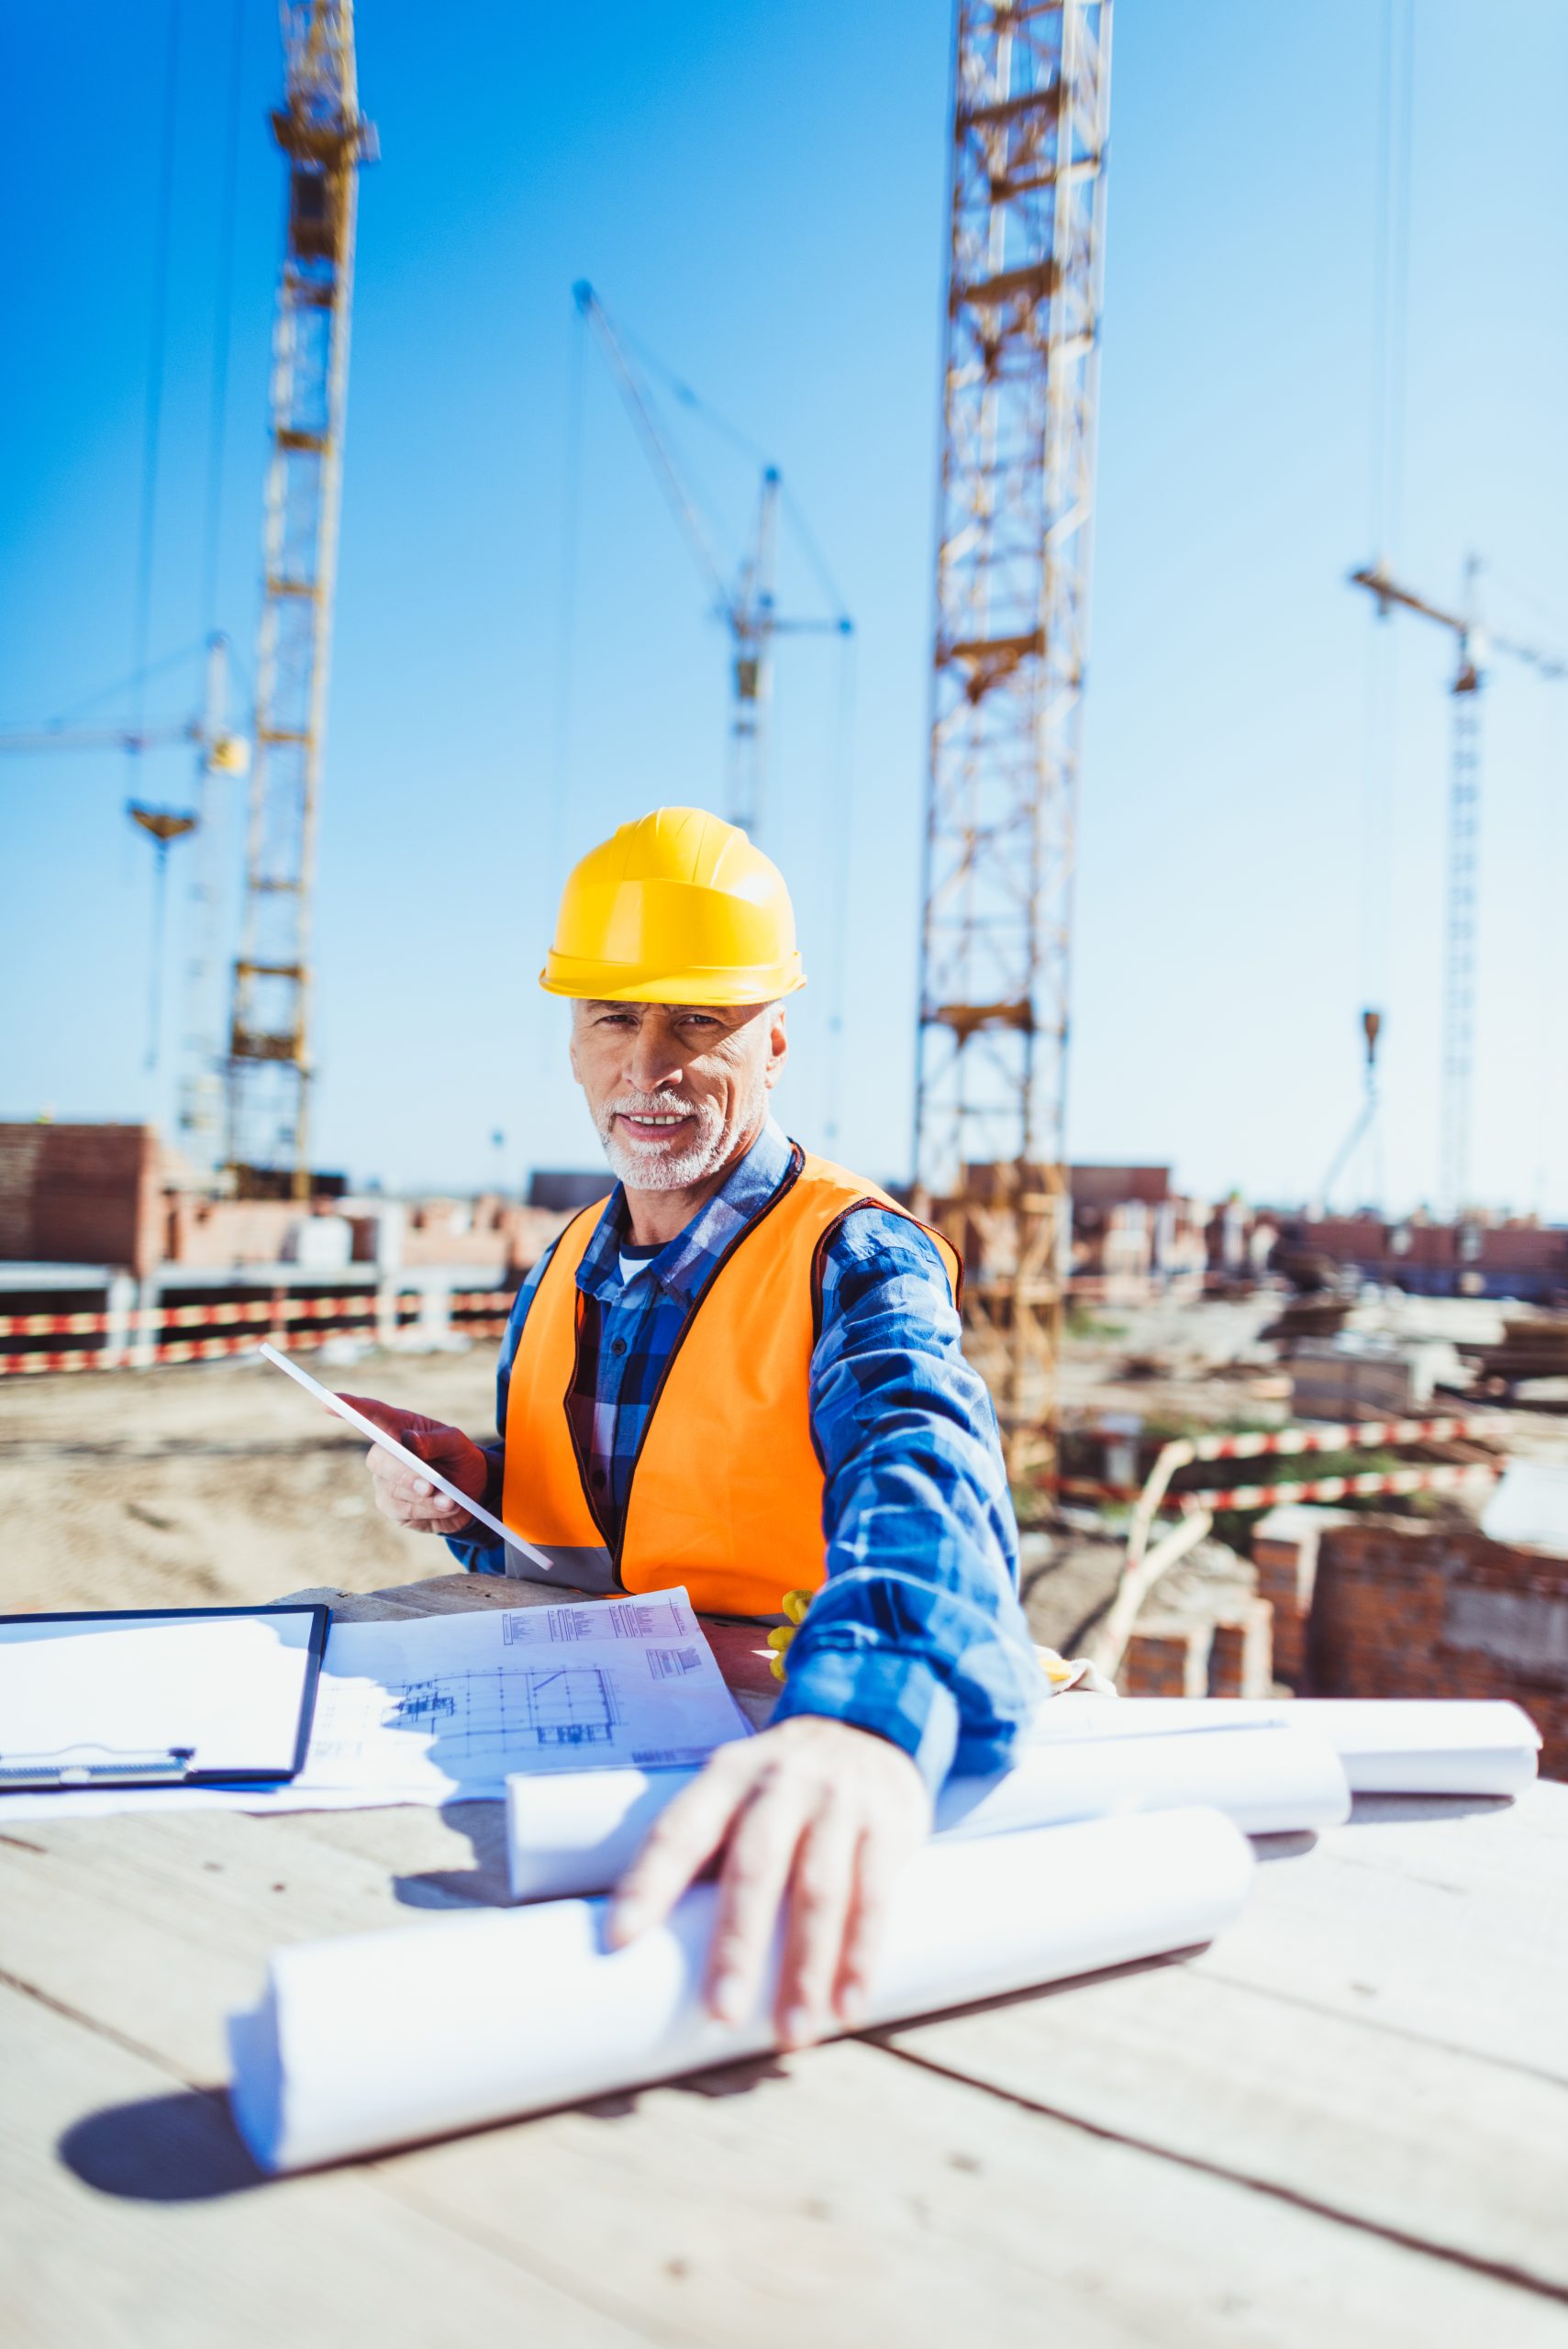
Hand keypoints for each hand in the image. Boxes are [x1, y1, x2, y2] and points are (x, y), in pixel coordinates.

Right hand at [337, 1395, 488, 1535]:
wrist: (472, 1494)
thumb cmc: (460, 1459)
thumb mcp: (458, 1444)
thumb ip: (436, 1441)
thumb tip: (408, 1440)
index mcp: (400, 1427)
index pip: (372, 1415)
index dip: (349, 1407)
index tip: (327, 1400)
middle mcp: (386, 1454)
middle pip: (380, 1460)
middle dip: (406, 1474)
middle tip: (431, 1485)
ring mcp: (385, 1482)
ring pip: (393, 1491)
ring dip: (425, 1498)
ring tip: (451, 1499)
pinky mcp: (392, 1507)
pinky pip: (403, 1511)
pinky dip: (427, 1510)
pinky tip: (446, 1506)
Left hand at [607, 1715, 930, 2048]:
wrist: (870, 1729)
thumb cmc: (779, 1787)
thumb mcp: (735, 1792)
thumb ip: (705, 1855)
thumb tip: (652, 1950)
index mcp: (728, 1776)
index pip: (682, 1828)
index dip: (651, 1880)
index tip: (621, 1938)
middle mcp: (782, 1784)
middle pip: (755, 1865)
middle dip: (737, 1942)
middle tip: (722, 2012)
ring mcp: (839, 1803)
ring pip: (820, 1890)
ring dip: (805, 1968)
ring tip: (790, 2033)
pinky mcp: (888, 1827)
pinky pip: (875, 1897)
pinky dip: (861, 1958)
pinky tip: (847, 2008)